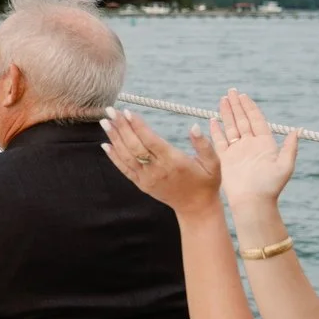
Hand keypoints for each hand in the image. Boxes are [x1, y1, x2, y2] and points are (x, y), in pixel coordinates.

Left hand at [102, 109, 221, 214]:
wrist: (196, 207)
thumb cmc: (206, 182)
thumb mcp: (213, 163)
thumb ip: (204, 145)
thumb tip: (194, 126)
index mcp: (174, 162)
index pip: (151, 141)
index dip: (138, 126)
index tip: (128, 111)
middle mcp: (157, 170)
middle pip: (134, 146)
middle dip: (121, 127)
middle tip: (111, 110)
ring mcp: (147, 178)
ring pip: (126, 156)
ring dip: (114, 138)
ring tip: (105, 122)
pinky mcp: (142, 184)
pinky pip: (124, 169)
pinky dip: (114, 156)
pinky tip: (105, 144)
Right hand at [208, 90, 297, 208]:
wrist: (253, 201)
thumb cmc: (271, 186)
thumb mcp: (285, 166)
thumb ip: (290, 147)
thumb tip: (298, 130)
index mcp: (265, 144)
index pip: (256, 120)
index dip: (250, 107)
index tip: (244, 96)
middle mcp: (251, 144)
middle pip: (242, 120)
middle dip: (237, 105)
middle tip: (231, 91)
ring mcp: (237, 151)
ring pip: (230, 127)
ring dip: (226, 113)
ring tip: (222, 99)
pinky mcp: (226, 158)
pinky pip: (220, 141)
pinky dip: (216, 130)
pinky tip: (212, 120)